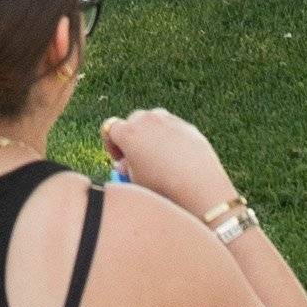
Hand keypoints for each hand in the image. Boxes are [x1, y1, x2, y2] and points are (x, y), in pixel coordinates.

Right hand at [101, 109, 229, 213]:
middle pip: (132, 121)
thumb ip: (125, 168)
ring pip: (153, 120)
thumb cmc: (161, 186)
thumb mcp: (134, 180)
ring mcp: (168, 120)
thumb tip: (124, 163)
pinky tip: (175, 158)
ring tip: (157, 157)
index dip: (111, 145)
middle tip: (137, 158)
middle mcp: (147, 120)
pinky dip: (170, 137)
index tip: (119, 160)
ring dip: (151, 133)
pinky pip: (172, 127)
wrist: (197, 184)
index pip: (110, 128)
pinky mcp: (186, 125)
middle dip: (132, 137)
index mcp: (128, 132)